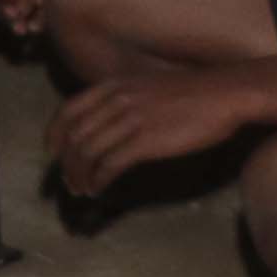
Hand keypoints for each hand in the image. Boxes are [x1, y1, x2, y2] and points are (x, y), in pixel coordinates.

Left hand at [52, 55, 259, 195]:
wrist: (224, 94)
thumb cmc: (192, 94)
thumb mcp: (146, 86)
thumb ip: (122, 99)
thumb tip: (105, 123)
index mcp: (113, 85)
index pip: (68, 110)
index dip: (55, 135)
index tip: (51, 153)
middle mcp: (116, 100)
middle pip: (75, 136)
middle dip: (66, 163)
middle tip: (68, 183)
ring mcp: (130, 119)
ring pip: (89, 152)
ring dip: (80, 175)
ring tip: (82, 190)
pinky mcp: (146, 140)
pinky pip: (110, 164)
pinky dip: (98, 179)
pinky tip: (99, 189)